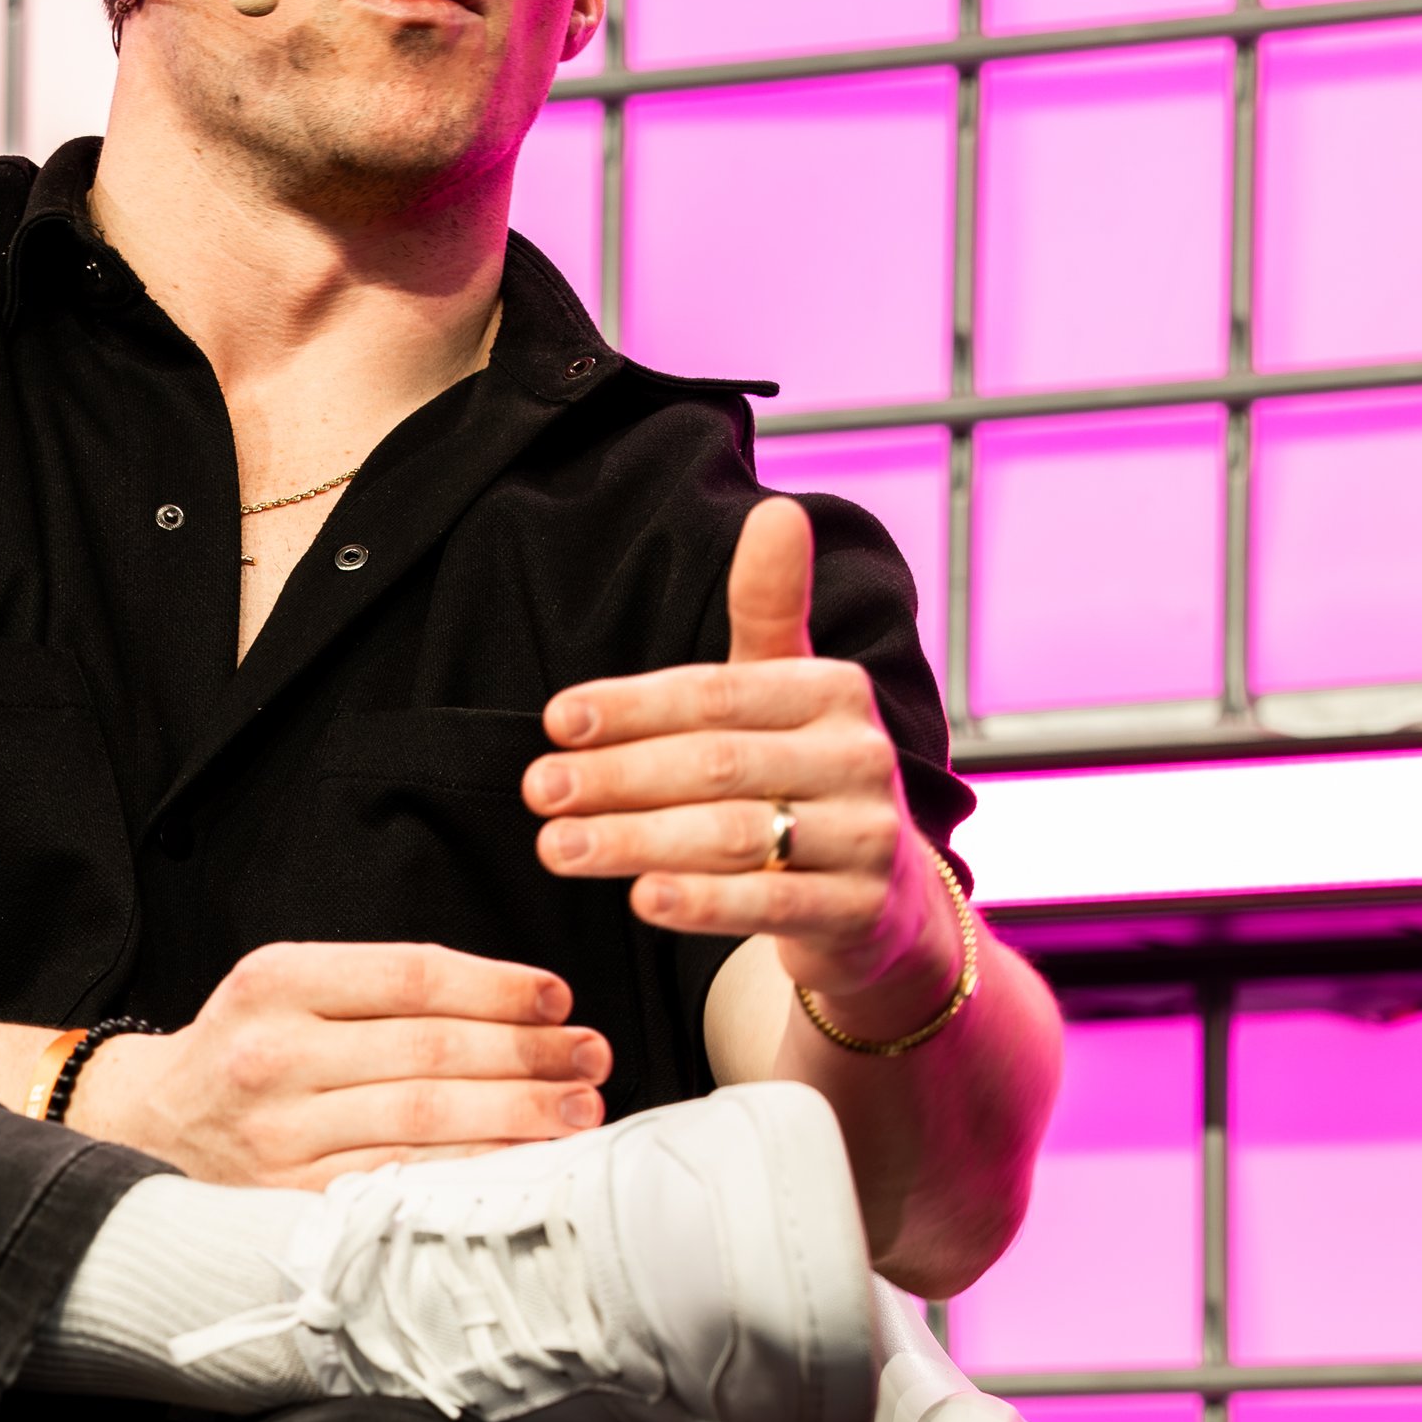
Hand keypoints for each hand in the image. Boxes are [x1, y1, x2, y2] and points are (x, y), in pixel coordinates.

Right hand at [67, 940, 608, 1185]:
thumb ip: (379, 987)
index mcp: (275, 982)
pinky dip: (471, 1170)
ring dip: (518, 1114)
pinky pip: (402, 1179)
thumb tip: (515, 1003)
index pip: (412, 976)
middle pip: (430, 1050)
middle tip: (592, 1055)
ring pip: (424, 1119)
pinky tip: (522, 1162)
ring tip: (578, 1108)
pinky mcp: (289, 1197)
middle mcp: (272, 1055)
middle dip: (528, 1053)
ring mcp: (280, 1133)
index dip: (498, 986)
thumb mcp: (286, 987)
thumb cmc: (242, 1050)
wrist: (145, 1126)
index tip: (558, 997)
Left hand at [521, 495, 959, 1029]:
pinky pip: (771, 906)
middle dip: (618, 777)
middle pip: (718, 764)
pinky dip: (703, 903)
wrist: (884, 903)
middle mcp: (862, 758)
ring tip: (557, 847)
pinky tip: (640, 898)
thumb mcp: (789, 691)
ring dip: (636, 841)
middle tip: (537, 790)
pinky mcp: (859, 912)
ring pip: (736, 835)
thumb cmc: (807, 780)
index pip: (717, 694)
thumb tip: (776, 510)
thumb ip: (768, 610)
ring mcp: (867, 839)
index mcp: (836, 690)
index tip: (553, 722)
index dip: (631, 706)